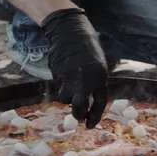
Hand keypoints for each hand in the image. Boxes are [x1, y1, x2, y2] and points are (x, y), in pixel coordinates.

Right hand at [41, 8, 107, 128]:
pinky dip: (61, 84)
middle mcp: (84, 80)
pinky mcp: (57, 74)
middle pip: (79, 106)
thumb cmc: (87, 46)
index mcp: (99, 77)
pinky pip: (59, 85)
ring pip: (65, 98)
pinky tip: (64, 72)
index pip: (99, 102)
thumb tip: (87, 100)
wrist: (69, 30)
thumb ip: (94, 82)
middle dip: (78, 114)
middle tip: (78, 118)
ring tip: (69, 87)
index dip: (95, 115)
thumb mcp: (97, 64)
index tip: (90, 125)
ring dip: (67, 98)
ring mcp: (69, 77)